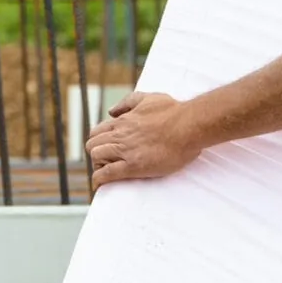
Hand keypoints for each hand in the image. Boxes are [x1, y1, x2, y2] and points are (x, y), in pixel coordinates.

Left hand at [87, 92, 205, 190]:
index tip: (107, 149)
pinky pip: (107, 173)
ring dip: (98, 166)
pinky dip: (99, 179)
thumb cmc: (173, 111)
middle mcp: (120, 134)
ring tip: (107, 173)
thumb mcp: (148, 98)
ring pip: (96, 157)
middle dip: (97, 154)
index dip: (99, 142)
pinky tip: (100, 184)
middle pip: (93, 145)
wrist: (189, 125)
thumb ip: (127, 102)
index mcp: (123, 121)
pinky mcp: (133, 165)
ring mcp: (125, 150)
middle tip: (107, 162)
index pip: (97, 132)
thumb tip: (111, 111)